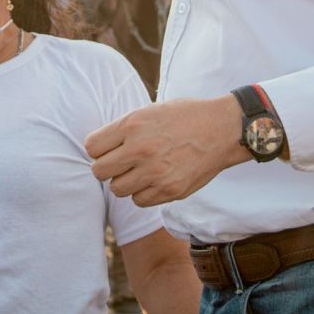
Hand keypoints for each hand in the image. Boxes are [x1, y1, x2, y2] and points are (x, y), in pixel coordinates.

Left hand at [85, 96, 247, 206]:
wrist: (222, 129)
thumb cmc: (183, 117)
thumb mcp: (148, 112)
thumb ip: (122, 130)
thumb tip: (96, 150)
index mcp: (132, 125)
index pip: (91, 147)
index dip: (98, 149)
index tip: (109, 148)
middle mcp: (140, 149)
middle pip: (99, 171)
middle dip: (107, 167)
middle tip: (121, 162)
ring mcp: (155, 172)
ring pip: (117, 189)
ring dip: (125, 182)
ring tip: (140, 170)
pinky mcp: (170, 190)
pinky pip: (139, 201)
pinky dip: (142, 193)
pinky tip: (154, 179)